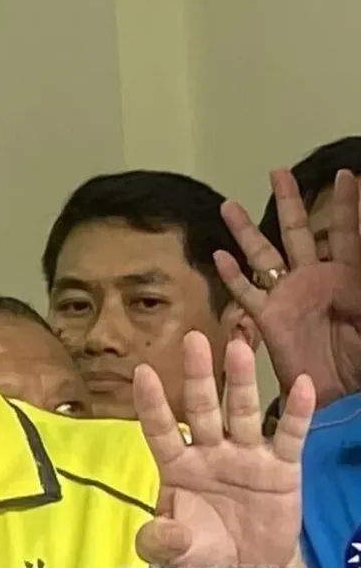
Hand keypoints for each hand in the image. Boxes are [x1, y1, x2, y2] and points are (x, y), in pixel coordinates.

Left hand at [133, 331, 314, 567]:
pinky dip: (296, 412)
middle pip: (202, 408)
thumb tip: (152, 537)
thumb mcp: (178, 551)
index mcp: (177, 464)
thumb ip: (163, 543)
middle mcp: (210, 450)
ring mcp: (246, 454)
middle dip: (197, 375)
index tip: (141, 371)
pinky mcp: (281, 466)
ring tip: (238, 348)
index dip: (151, 403)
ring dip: (241, 382)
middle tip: (192, 338)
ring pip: (242, 412)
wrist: (249, 565)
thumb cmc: (202, 545)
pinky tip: (302, 385)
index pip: (160, 429)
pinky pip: (289, 435)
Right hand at [214, 168, 360, 406]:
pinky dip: (232, 276)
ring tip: (228, 205)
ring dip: (246, 231)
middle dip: (288, 202)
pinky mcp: (269, 319)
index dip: (347, 204)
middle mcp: (315, 280)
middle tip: (276, 172)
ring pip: (264, 255)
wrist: (344, 396)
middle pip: (299, 232)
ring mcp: (289, 297)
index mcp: (348, 277)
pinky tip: (219, 257)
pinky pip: (246, 293)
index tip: (347, 174)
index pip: (348, 232)